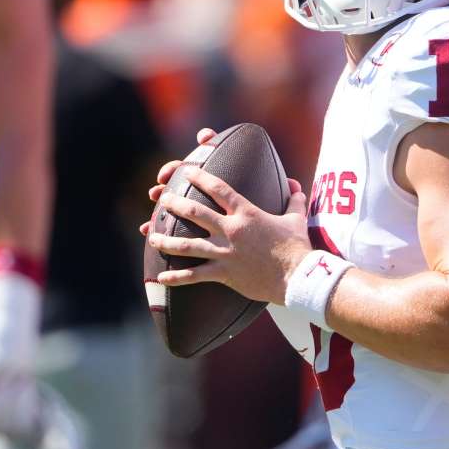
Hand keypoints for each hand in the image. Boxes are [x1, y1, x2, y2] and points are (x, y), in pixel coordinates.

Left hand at [140, 128, 313, 303]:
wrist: (298, 276)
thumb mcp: (296, 219)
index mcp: (246, 213)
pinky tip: (161, 277)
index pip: (219, 189)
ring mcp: (225, 252)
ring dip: (166, 241)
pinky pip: (195, 275)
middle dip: (175, 204)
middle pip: (195, 212)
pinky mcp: (224, 273)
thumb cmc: (297, 247)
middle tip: (162, 199)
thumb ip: (293, 200)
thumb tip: (295, 185)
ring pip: (188, 245)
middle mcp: (231, 230)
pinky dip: (177, 277)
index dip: (200, 178)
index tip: (186, 171)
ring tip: (151, 237)